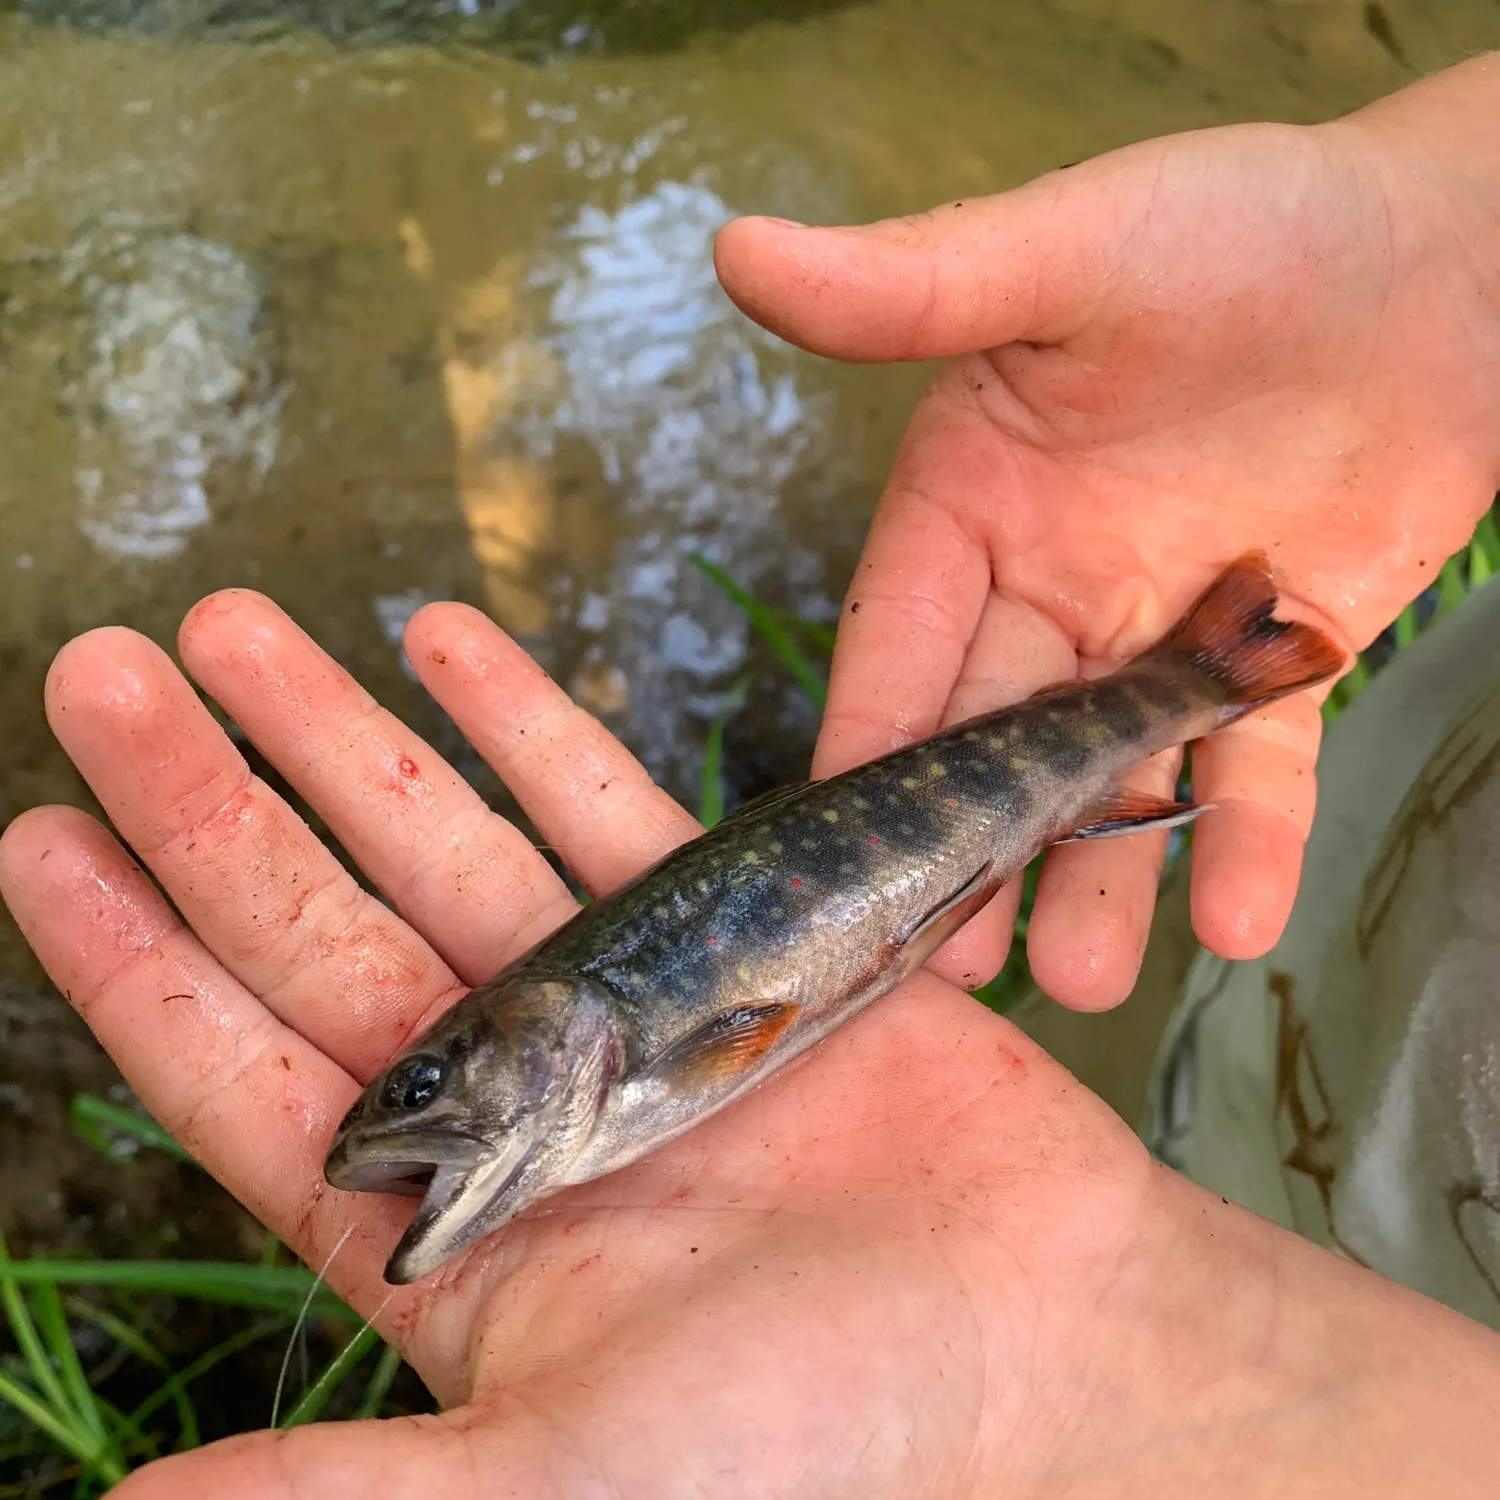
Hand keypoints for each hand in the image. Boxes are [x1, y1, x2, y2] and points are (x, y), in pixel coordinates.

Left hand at [5, 593, 1499, 1498]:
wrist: (1044, 1350)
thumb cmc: (821, 1444)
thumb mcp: (566, 1475)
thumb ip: (348, 1491)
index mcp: (448, 1225)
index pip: (240, 1061)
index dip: (130, 952)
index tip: (37, 836)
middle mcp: (516, 1099)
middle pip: (320, 918)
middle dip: (207, 797)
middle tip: (103, 669)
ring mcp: (622, 1003)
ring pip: (443, 838)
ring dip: (339, 734)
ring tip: (234, 629)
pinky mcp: (735, 933)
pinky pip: (606, 804)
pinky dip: (523, 722)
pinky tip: (444, 643)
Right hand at [714, 55, 1499, 1009]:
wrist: (1451, 253)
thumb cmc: (1245, 225)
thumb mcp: (1072, 249)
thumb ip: (915, 283)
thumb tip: (737, 250)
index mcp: (972, 504)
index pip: (895, 643)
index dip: (865, 747)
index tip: (830, 861)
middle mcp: (1051, 583)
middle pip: (990, 742)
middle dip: (970, 855)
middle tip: (939, 973)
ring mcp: (1163, 633)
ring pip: (1113, 778)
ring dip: (1100, 881)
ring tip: (1082, 985)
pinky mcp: (1279, 659)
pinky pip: (1257, 768)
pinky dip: (1249, 841)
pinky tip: (1235, 924)